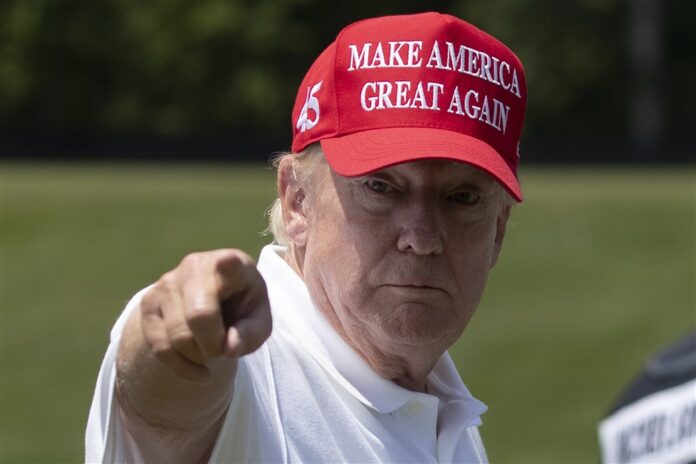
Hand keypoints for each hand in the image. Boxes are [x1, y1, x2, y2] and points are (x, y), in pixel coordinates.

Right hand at [139, 249, 271, 381]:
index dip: (228, 265)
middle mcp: (195, 267)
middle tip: (223, 347)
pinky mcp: (147, 303)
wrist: (213, 303)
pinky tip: (199, 371)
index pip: (230, 264)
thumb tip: (229, 348)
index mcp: (233, 264)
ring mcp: (167, 283)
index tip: (226, 261)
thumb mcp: (258, 321)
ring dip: (199, 357)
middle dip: (214, 346)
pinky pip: (160, 348)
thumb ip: (252, 333)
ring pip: (177, 337)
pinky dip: (182, 368)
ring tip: (210, 348)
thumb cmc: (242, 309)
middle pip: (199, 317)